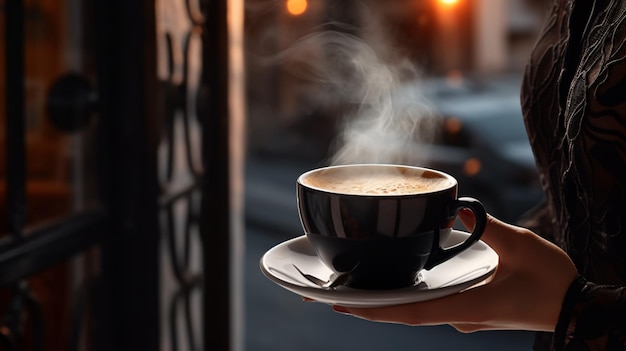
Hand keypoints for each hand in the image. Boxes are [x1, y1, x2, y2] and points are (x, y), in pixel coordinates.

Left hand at [332, 211, 577, 332]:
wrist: (576, 306)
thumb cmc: (551, 281)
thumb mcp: (521, 247)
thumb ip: (487, 227)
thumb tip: (455, 208)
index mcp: (466, 304)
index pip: (409, 312)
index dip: (373, 310)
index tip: (340, 305)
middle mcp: (458, 314)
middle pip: (403, 312)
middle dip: (366, 306)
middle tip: (328, 294)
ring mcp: (462, 314)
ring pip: (414, 308)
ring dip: (383, 300)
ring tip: (351, 287)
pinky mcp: (469, 308)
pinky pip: (429, 302)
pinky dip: (406, 293)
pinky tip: (393, 281)